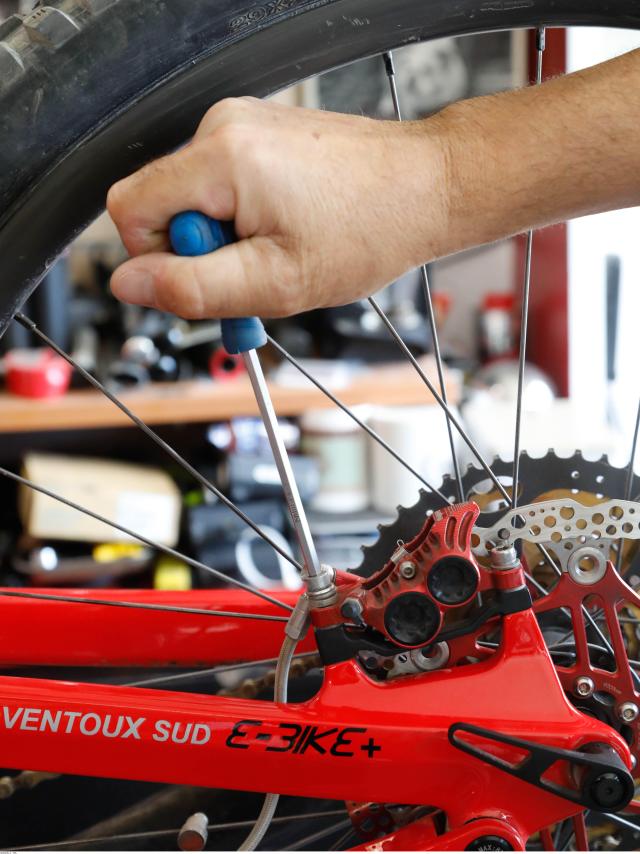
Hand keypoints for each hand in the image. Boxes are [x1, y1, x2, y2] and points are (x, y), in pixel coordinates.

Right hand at [107, 97, 446, 318]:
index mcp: (221, 158)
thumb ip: (193, 287)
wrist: (428, 188)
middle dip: (200, 253)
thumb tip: (129, 286)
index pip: (128, 209)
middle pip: (161, 205)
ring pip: (194, 200)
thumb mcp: (276, 282)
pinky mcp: (260, 134)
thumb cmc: (371, 229)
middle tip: (258, 275)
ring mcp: (243, 125)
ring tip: (282, 252)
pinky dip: (245, 219)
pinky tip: (288, 230)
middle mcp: (224, 127)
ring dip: (227, 240)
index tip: (208, 280)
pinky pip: (223, 185)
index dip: (156, 260)